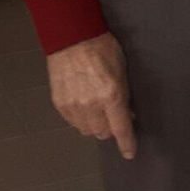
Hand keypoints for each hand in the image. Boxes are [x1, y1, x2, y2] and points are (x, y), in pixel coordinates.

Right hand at [46, 32, 135, 159]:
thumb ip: (124, 96)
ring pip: (87, 130)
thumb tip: (128, 115)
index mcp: (111, 95)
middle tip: (112, 115)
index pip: (121, 128)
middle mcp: (91, 105)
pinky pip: (73, 122)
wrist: (73, 37)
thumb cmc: (103, 49)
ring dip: (95, 124)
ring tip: (97, 109)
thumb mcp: (122, 71)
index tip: (130, 153)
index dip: (127, 143)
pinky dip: (80, 118)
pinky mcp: (59, 103)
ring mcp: (73, 105)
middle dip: (110, 128)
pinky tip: (84, 105)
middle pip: (103, 133)